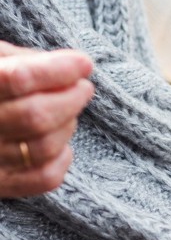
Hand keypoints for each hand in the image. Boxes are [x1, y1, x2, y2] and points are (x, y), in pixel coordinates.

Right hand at [0, 41, 93, 198]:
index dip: (58, 70)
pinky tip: (62, 143)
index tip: (83, 63)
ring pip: (44, 146)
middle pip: (36, 116)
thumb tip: (69, 67)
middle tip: (83, 88)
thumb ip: (20, 61)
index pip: (18, 79)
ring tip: (68, 111)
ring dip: (68, 125)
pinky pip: (44, 178)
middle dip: (71, 99)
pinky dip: (63, 158)